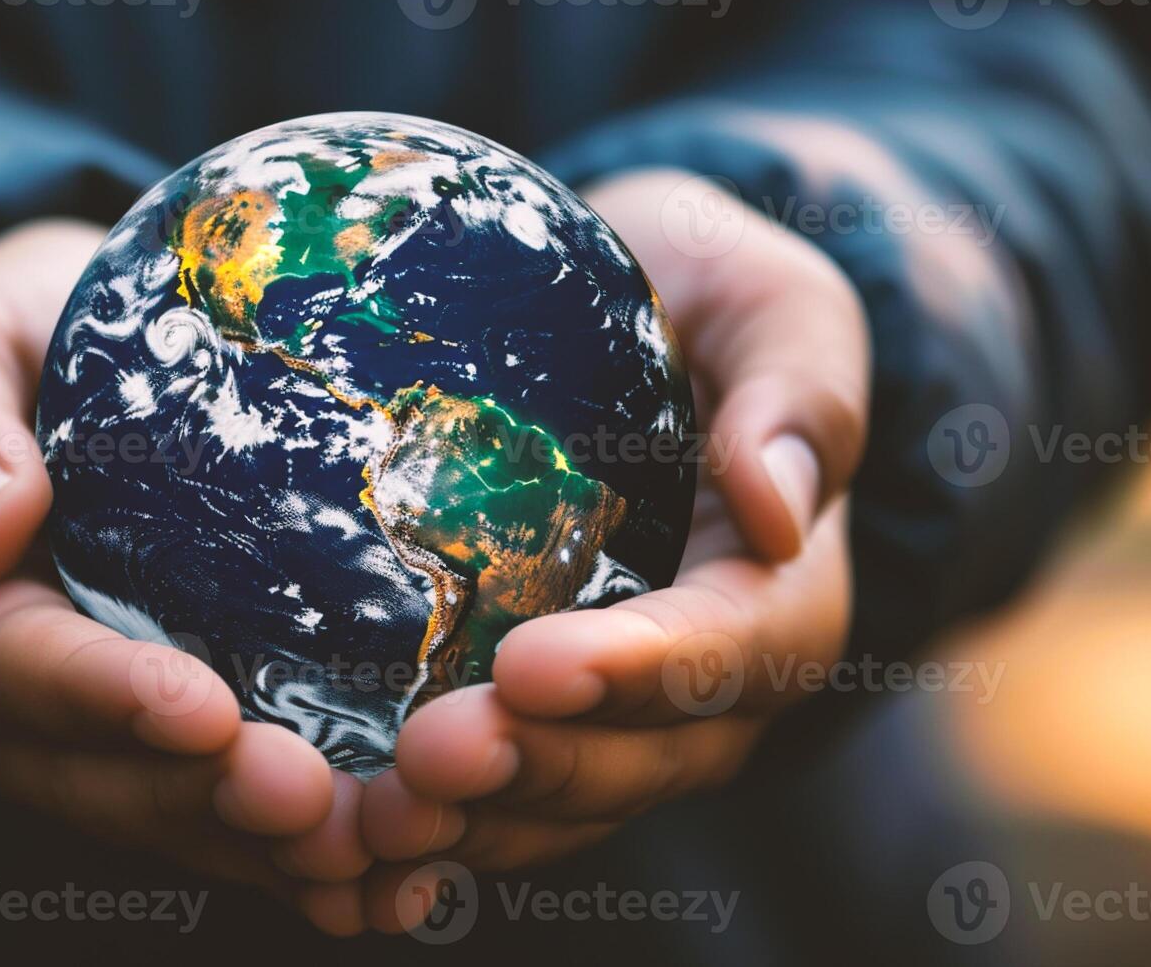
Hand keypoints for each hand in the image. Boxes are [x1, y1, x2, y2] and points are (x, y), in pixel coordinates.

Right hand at [0, 220, 370, 934]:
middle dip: (204, 800)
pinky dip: (305, 855)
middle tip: (309, 804)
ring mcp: (104, 740)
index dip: (103, 697)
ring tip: (368, 853)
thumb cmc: (21, 339)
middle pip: (102, 776)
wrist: (93, 361)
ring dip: (270, 851)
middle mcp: (19, 707)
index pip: (15, 670)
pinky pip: (233, 818)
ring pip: (177, 819)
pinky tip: (394, 877)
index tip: (199, 710)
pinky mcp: (186, 746)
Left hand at [358, 171, 869, 929]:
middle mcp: (710, 683)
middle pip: (642, 755)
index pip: (733, 649)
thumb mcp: (770, 301)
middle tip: (430, 760)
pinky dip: (436, 835)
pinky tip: (350, 849)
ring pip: (566, 801)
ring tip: (375, 822)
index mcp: (782, 587)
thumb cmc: (706, 301)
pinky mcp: (540, 721)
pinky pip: (502, 802)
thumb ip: (800, 384)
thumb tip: (776, 505)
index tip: (534, 667)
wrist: (637, 332)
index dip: (641, 671)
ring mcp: (622, 717)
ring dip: (475, 823)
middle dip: (539, 766)